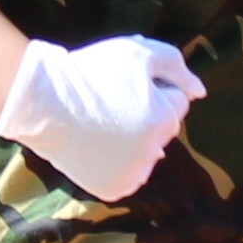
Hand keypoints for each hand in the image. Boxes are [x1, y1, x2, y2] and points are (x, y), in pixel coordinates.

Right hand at [0, 34, 206, 200]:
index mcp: (164, 121)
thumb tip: (200, 92)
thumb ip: (177, 68)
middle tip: (112, 101)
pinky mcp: (112, 189)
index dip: (153, 87)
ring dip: (134, 140)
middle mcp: (153, 153)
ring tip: (102, 123)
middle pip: (163, 129)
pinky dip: (118, 163)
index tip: (125, 83)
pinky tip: (97, 146)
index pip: (176, 101)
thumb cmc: (92, 72)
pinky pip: (127, 174)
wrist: (43, 102)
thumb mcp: (139, 53)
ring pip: (146, 153)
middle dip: (147, 114)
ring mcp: (132, 175)